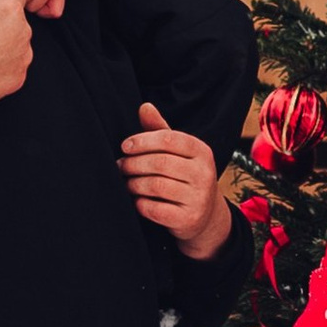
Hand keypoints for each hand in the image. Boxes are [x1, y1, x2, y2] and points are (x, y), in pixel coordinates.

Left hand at [120, 102, 231, 260]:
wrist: (205, 216)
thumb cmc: (185, 177)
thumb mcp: (178, 153)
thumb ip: (160, 130)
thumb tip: (144, 107)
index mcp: (202, 151)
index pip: (168, 139)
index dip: (142, 141)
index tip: (125, 146)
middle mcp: (204, 173)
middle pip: (160, 162)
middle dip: (133, 164)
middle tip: (120, 166)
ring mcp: (198, 198)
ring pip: (155, 185)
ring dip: (134, 184)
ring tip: (127, 183)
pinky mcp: (188, 219)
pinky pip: (154, 209)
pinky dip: (140, 204)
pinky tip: (137, 200)